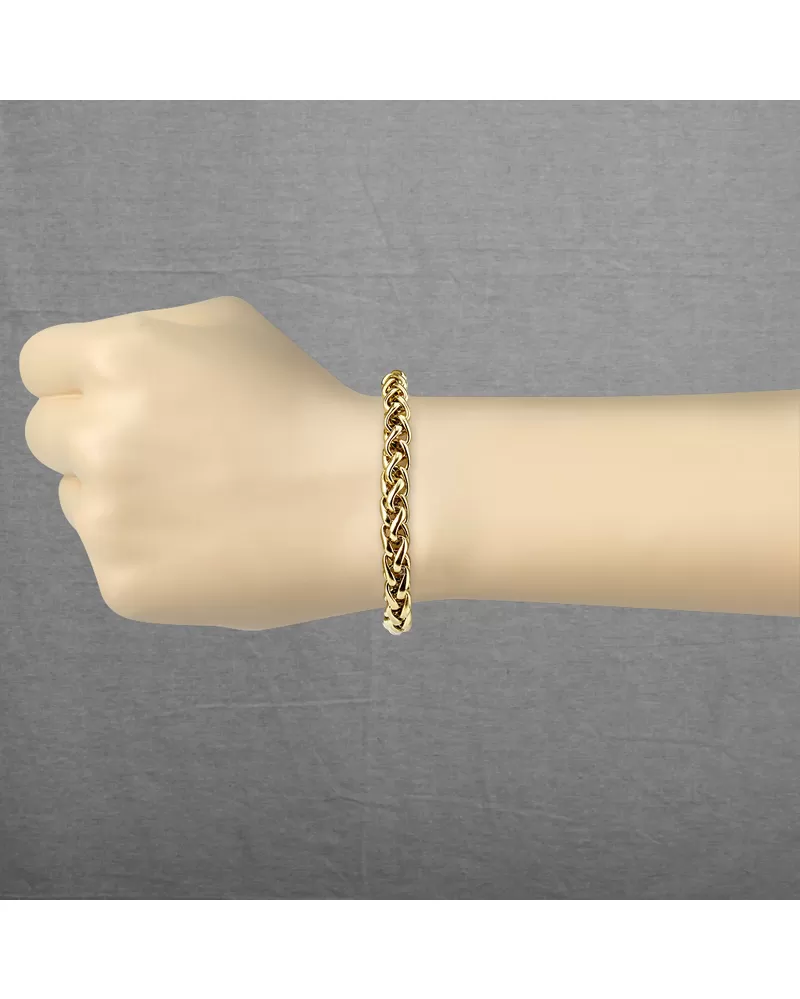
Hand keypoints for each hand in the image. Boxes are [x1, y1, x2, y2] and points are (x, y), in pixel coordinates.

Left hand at [20, 296, 383, 629]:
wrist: (364, 502)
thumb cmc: (306, 406)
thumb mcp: (229, 325)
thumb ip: (145, 335)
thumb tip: (95, 372)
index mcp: (120, 359)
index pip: (41, 364)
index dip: (77, 379)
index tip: (112, 398)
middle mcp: (100, 435)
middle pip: (46, 433)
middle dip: (93, 435)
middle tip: (166, 452)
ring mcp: (108, 517)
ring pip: (78, 497)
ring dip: (122, 494)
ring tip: (206, 500)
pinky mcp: (125, 583)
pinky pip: (114, 556)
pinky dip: (153, 550)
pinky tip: (213, 541)